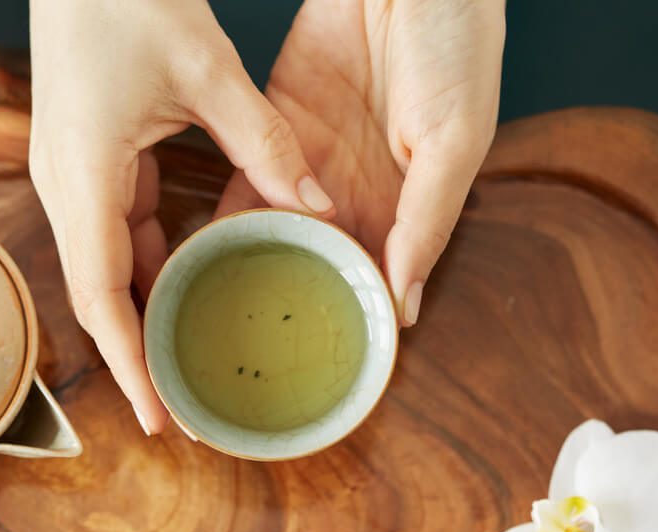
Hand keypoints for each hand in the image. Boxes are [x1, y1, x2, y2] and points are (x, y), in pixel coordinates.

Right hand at [29, 0, 333, 434]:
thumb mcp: (207, 68)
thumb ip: (266, 141)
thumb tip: (317, 205)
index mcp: (83, 171)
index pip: (100, 292)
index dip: (127, 362)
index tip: (158, 418)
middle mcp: (67, 185)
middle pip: (100, 293)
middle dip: (137, 353)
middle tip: (183, 409)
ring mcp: (74, 176)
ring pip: (110, 265)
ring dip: (147, 313)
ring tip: (190, 359)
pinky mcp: (93, 164)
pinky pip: (123, 231)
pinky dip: (155, 265)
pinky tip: (193, 283)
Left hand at [217, 0, 504, 325]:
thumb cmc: (456, 44)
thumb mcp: (456, 138)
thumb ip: (429, 217)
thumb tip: (407, 298)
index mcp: (408, 202)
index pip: (379, 275)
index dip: (355, 314)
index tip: (327, 360)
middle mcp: (358, 190)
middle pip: (320, 260)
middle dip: (292, 301)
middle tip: (255, 353)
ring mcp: (314, 160)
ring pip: (277, 227)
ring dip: (251, 265)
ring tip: (217, 314)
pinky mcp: (278, 122)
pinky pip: (245, 177)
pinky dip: (225, 211)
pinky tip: (201, 250)